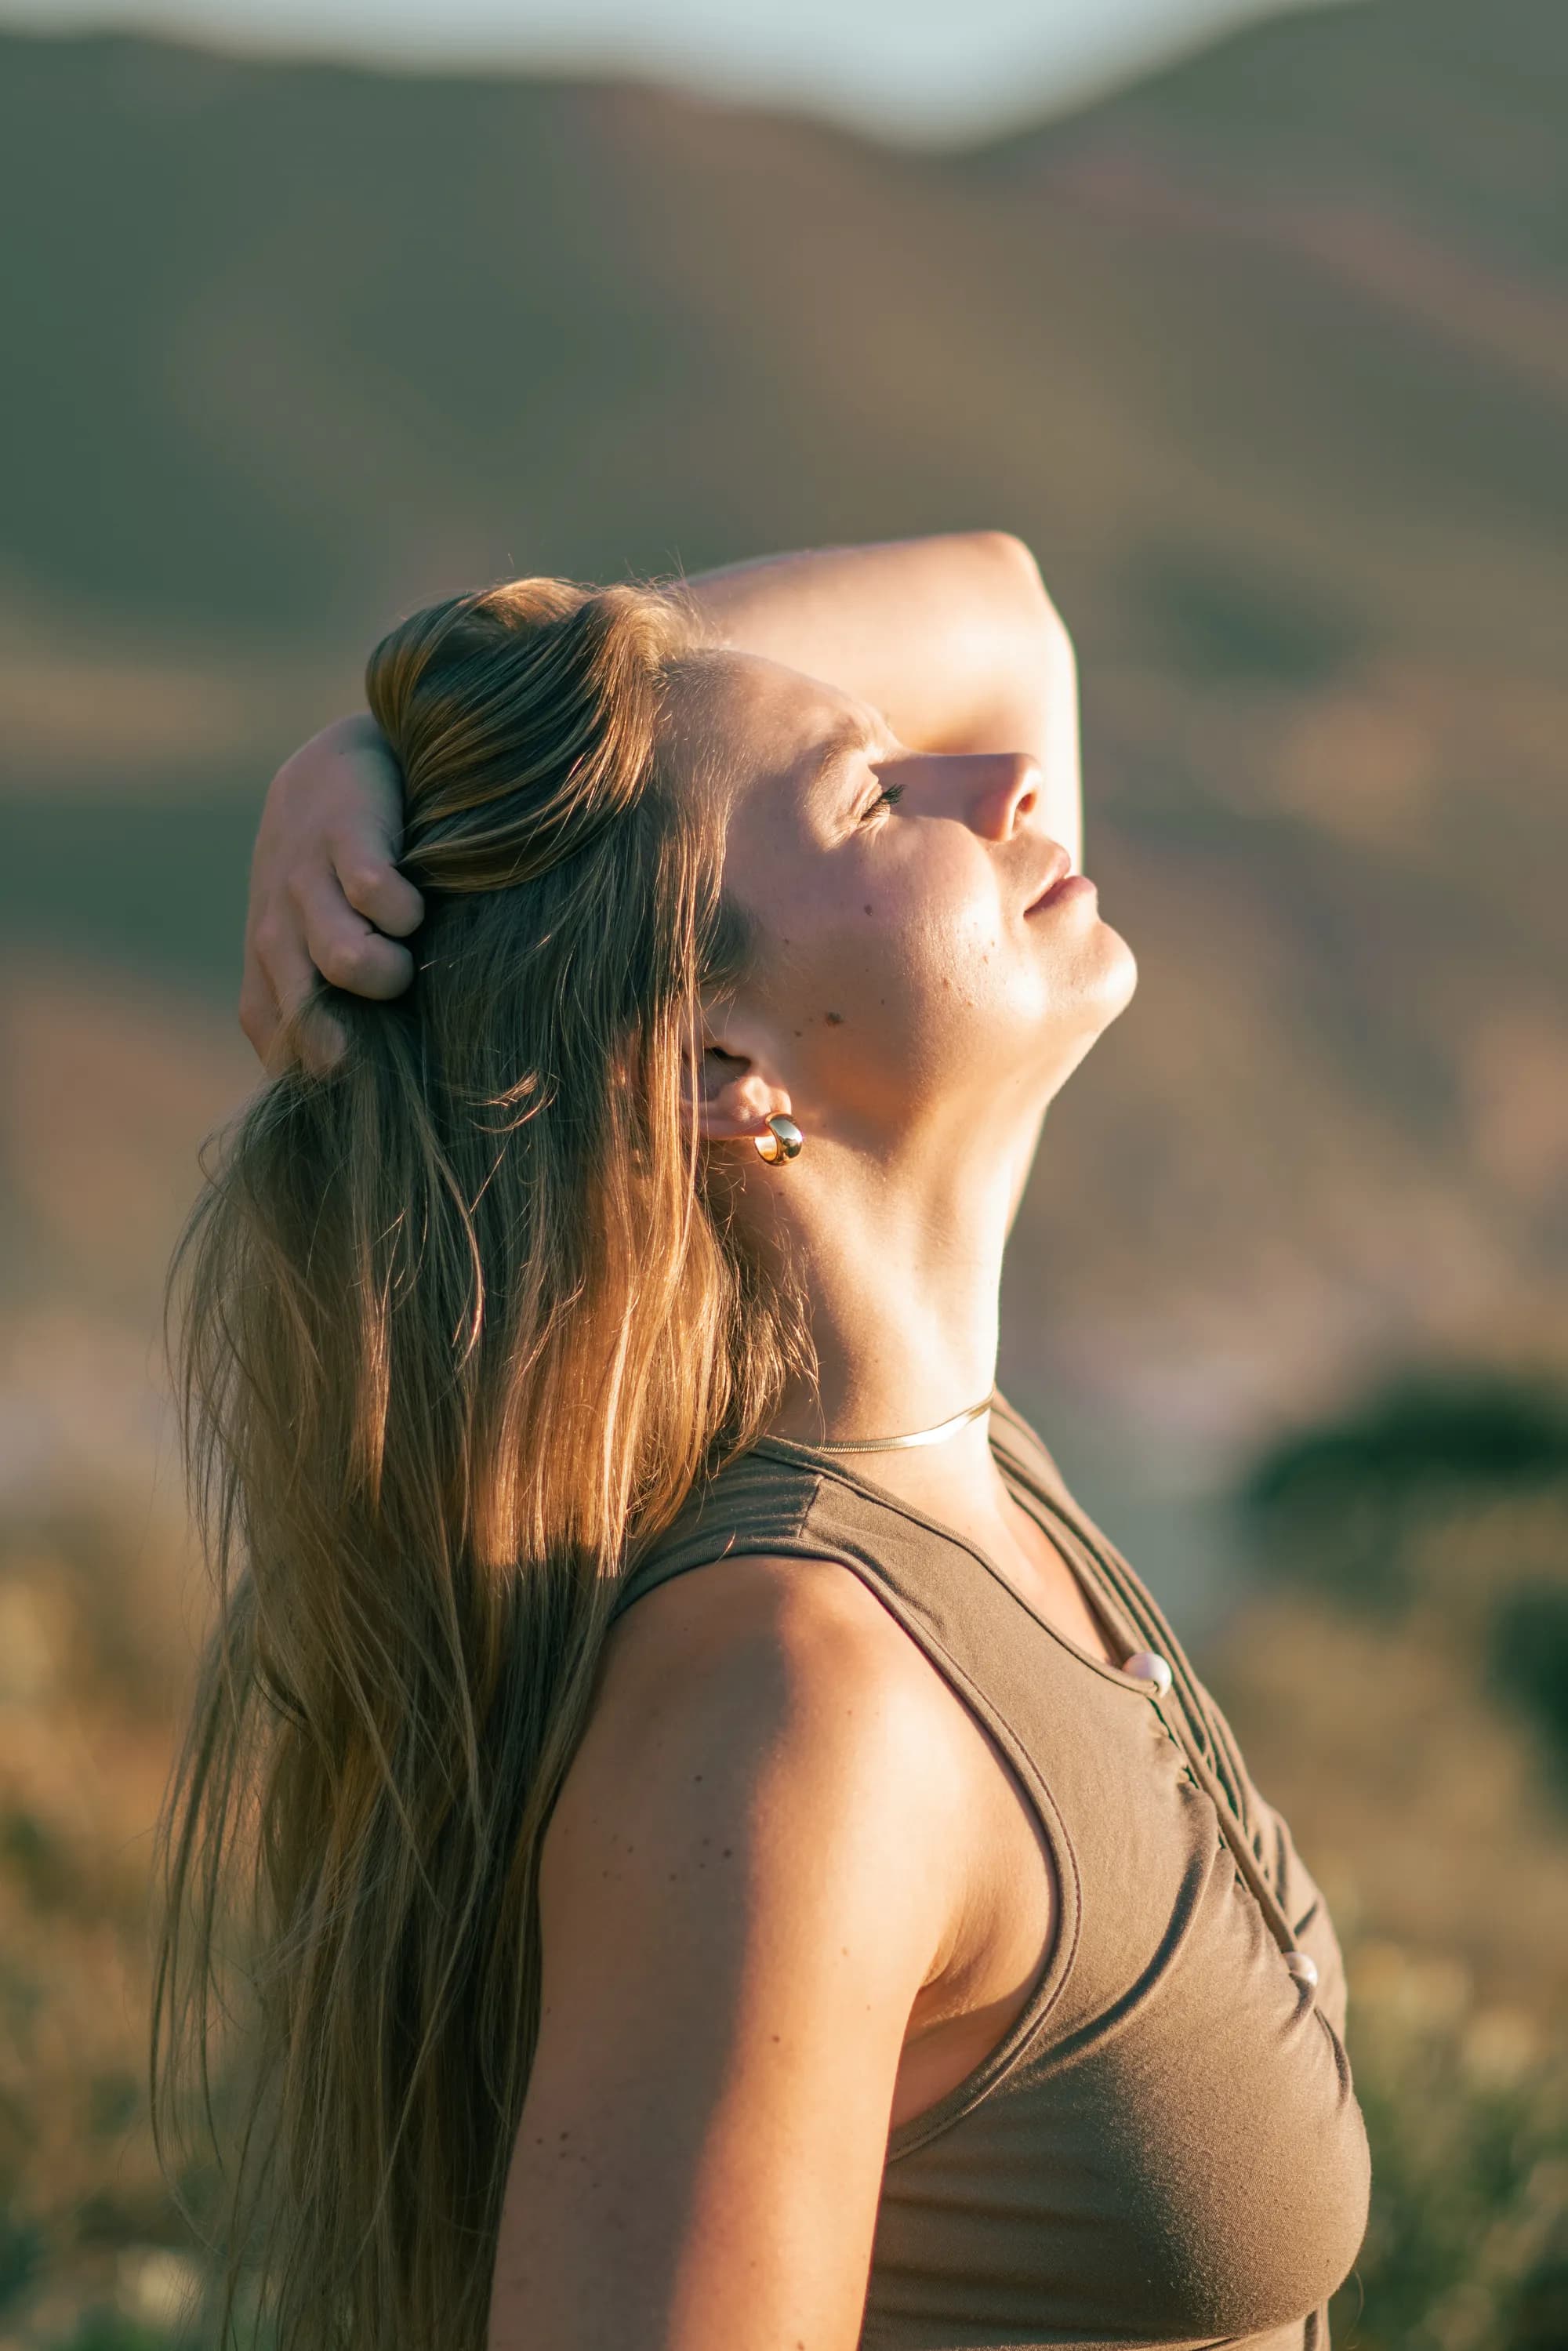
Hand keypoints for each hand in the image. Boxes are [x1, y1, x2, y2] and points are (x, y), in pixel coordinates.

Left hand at [240, 714, 424, 1070]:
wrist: (329, 770)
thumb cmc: (331, 878)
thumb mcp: (314, 947)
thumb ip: (326, 1011)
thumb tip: (353, 1086)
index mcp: (272, 972)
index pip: (283, 1045)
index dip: (325, 1070)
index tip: (372, 1080)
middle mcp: (279, 934)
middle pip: (309, 1014)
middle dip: (355, 1034)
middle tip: (396, 1023)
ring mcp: (306, 884)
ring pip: (343, 957)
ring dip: (386, 971)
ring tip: (407, 960)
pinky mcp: (342, 836)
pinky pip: (372, 891)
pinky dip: (400, 909)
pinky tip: (414, 906)